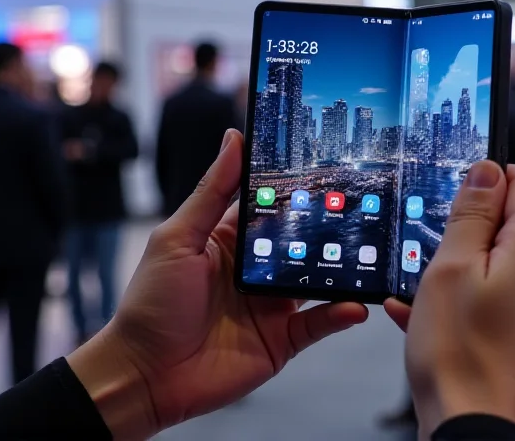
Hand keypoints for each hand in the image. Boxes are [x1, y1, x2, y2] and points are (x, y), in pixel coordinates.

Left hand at [68, 130, 367, 439]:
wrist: (145, 376)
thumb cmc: (151, 303)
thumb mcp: (178, 239)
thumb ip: (211, 192)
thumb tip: (234, 139)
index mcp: (232, 241)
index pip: (271, 206)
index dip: (295, 187)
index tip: (325, 162)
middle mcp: (257, 269)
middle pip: (301, 241)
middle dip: (329, 225)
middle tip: (364, 205)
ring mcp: (271, 304)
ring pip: (317, 280)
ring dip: (342, 269)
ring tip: (369, 254)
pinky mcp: (282, 339)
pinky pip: (318, 324)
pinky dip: (338, 315)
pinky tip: (354, 306)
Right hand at [385, 162, 514, 439]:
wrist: (479, 434)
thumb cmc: (458, 355)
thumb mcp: (449, 267)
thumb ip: (472, 211)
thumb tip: (488, 171)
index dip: (488, 184)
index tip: (463, 198)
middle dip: (476, 241)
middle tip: (435, 268)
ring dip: (478, 277)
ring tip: (433, 308)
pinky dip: (492, 307)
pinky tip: (456, 328)